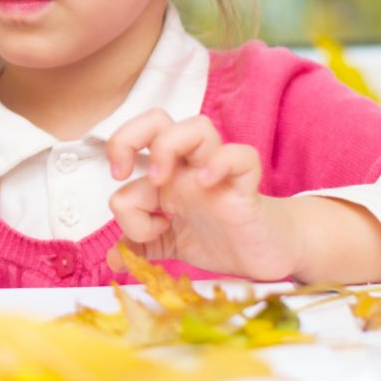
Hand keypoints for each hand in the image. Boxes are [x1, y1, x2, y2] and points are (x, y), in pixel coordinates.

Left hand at [105, 110, 299, 280]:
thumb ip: (141, 248)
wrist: (267, 252)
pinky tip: (206, 185)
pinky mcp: (247, 189)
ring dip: (167, 147)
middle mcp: (188, 168)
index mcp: (166, 178)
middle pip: (156, 120)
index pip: (129, 168)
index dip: (122, 200)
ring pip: (197, 126)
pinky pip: (242, 157)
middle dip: (128, 137)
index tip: (136, 231)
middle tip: (124, 174)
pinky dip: (221, 163)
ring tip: (162, 183)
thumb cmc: (218, 237)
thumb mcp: (170, 245)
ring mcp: (217, 174)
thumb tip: (113, 260)